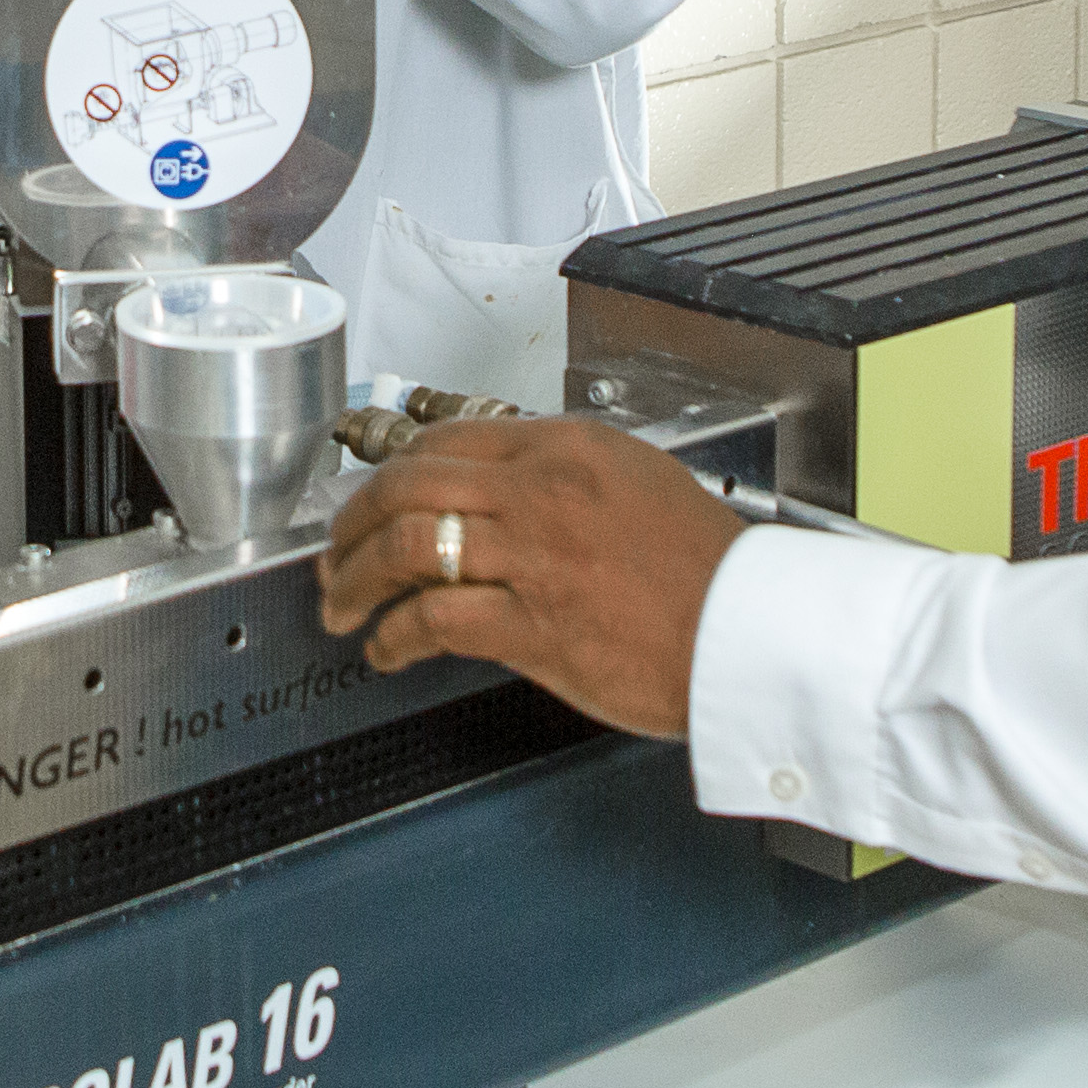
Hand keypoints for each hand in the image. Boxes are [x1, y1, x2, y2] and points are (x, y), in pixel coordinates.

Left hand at [312, 416, 750, 738]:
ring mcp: (535, 557)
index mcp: (568, 448)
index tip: (373, 497)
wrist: (749, 633)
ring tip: (343, 602)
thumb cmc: (708, 572)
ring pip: (408, 544)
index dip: (392, 471)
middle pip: (409, 483)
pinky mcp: (534, 625)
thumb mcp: (638, 484)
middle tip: (337, 549)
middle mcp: (544, 491)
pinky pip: (434, 619)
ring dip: (356, 577)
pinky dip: (395, 635)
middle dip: (353, 521)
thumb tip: (499, 495)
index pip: (449, 439)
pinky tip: (388, 648)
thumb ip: (564, 480)